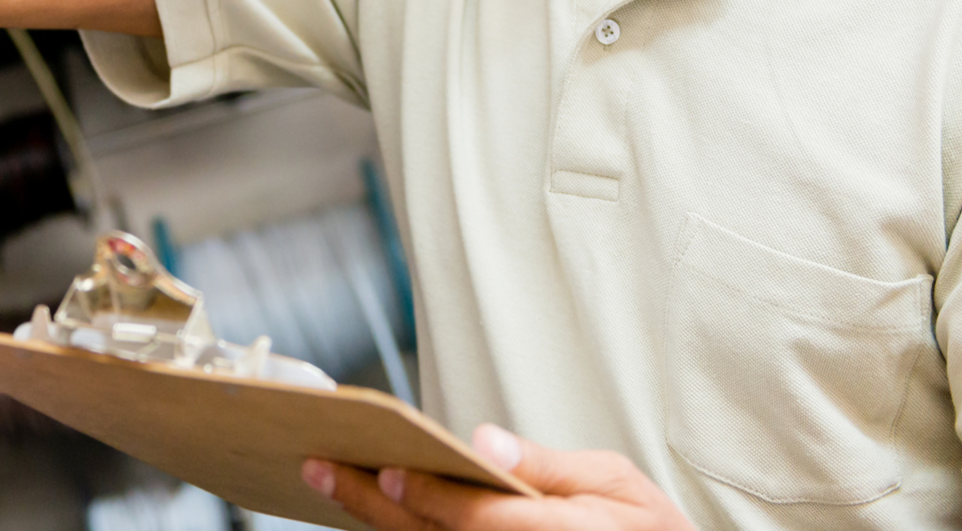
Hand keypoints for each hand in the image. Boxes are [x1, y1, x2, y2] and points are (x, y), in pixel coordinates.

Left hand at [302, 424, 695, 530]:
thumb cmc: (641, 527)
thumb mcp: (615, 482)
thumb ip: (547, 465)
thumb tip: (486, 439)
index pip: (478, 519)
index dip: (429, 495)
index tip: (384, 468)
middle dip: (373, 504)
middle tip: (320, 467)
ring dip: (373, 521)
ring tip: (328, 482)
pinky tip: (365, 510)